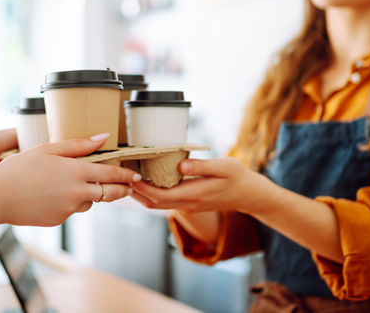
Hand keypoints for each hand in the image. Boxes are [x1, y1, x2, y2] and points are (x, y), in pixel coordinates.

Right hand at [0, 134, 139, 225]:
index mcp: (75, 171)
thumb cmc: (19, 168)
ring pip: (90, 202)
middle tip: (129, 187)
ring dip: (91, 195)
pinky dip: (71, 202)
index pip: (110, 173)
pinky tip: (55, 194)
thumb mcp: (48, 149)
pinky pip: (72, 210)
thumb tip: (103, 137)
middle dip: (121, 190)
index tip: (136, 175)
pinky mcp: (59, 220)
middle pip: (109, 193)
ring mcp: (68, 209)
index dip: (126, 175)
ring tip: (80, 185)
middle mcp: (76, 192)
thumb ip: (78, 145)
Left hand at [132, 156, 345, 264]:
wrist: (250, 194)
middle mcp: (187, 204)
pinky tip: (143, 181)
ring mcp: (187, 205)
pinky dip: (150, 193)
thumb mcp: (223, 166)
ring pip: (157, 204)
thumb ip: (201, 166)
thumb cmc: (238, 177)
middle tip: (120, 176)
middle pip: (153, 203)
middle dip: (135, 192)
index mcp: (193, 195)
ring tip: (126, 178)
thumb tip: (181, 165)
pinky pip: (164, 201)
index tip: (131, 175)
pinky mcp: (188, 203)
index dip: (143, 188)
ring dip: (140, 194)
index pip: (161, 195)